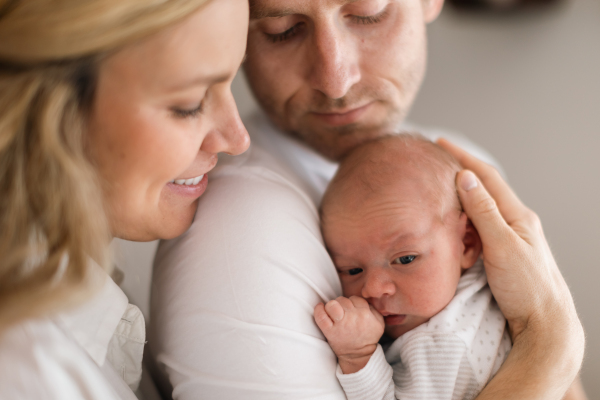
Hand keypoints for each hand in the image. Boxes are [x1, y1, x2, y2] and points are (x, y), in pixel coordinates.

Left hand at [314, 296, 384, 373]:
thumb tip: (363, 300)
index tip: (351, 310)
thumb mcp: (379, 323)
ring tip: (333, 313)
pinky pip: (321, 316)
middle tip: (343, 313)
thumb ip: (374, 309)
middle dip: (341, 304)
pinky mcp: (330, 332)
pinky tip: (320, 307)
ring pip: (332, 304)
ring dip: (331, 306)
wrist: (359, 356)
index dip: (352, 303)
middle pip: (343, 300)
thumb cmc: (367, 338)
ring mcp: (340, 324)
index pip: (355, 299)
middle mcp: (353, 317)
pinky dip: (318, 310)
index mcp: (366, 314)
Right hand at [437, 138, 584, 398]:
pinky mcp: (505, 250)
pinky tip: (457, 215)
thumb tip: (465, 178)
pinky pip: (483, 222)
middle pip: (485, 186)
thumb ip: (483, 212)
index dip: (462, 157)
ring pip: (484, 204)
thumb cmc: (527, 287)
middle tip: (438, 159)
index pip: (486, 177)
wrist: (544, 322)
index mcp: (517, 215)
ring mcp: (512, 236)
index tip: (440, 144)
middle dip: (462, 168)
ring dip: (463, 190)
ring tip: (442, 182)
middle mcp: (516, 221)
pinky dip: (467, 212)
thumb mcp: (502, 246)